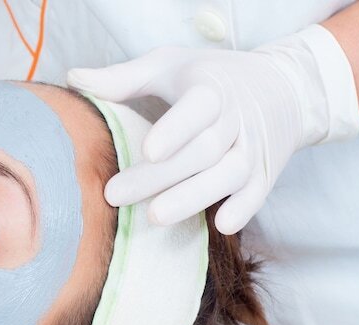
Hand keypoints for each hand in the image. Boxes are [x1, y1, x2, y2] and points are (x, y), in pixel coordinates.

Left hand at [68, 26, 358, 233]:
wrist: (284, 87)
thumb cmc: (211, 77)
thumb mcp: (170, 66)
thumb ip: (124, 77)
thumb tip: (74, 78)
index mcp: (211, 88)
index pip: (199, 108)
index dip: (176, 129)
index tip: (148, 149)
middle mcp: (237, 119)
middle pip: (202, 150)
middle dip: (161, 176)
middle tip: (115, 195)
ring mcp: (254, 148)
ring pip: (229, 175)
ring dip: (194, 197)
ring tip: (155, 217)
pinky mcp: (266, 173)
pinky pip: (258, 194)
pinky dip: (244, 209)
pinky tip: (220, 224)